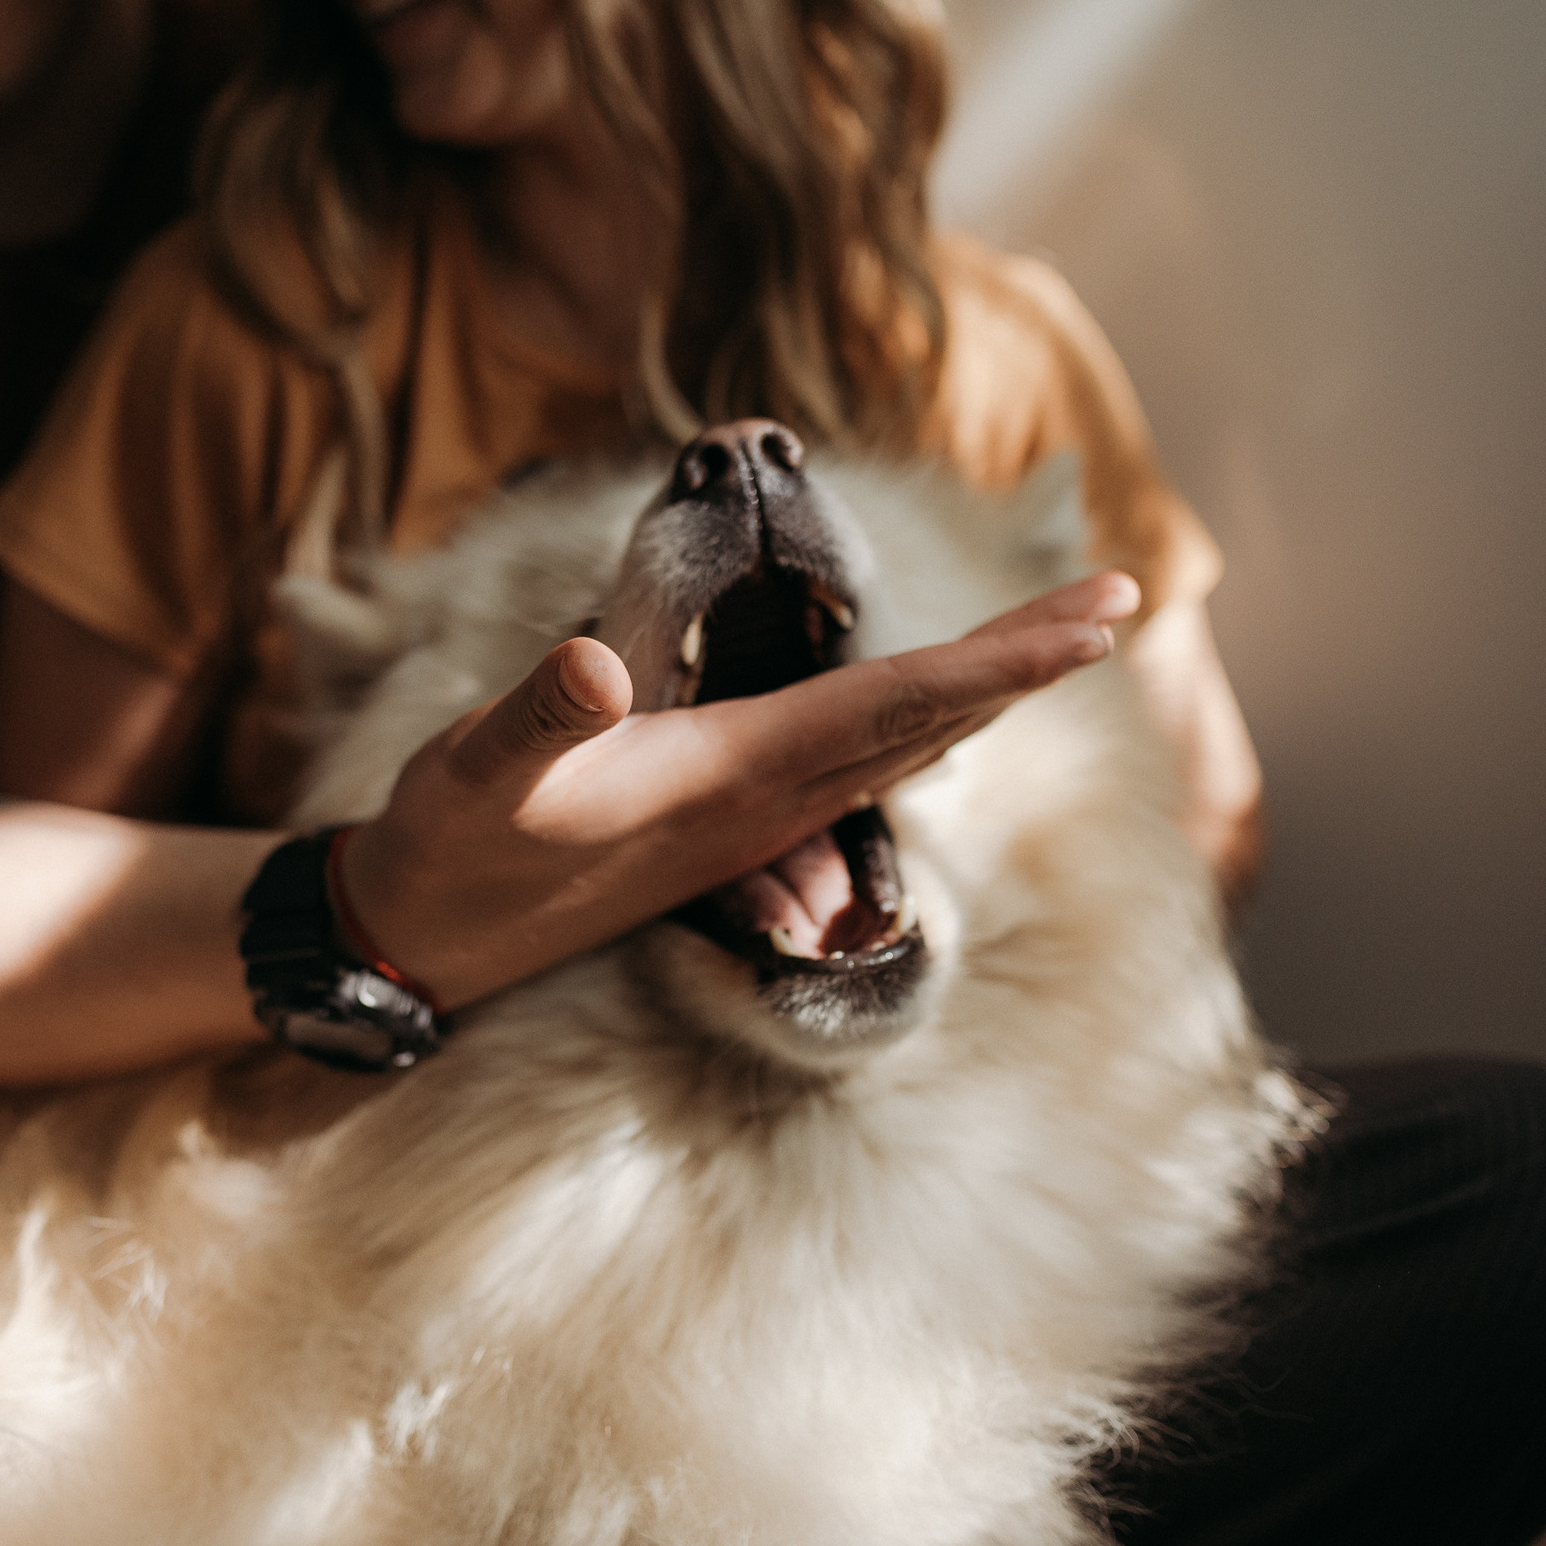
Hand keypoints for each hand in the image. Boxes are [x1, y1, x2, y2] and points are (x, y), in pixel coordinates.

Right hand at [338, 571, 1140, 1008]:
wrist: (425, 945)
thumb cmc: (452, 850)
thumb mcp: (476, 773)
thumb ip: (537, 719)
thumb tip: (592, 662)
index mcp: (734, 778)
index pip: (896, 704)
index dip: (999, 659)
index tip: (1096, 620)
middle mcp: (766, 803)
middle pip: (926, 721)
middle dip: (1025, 664)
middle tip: (1120, 599)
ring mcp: (751, 822)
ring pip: (898, 747)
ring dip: (982, 692)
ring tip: (1053, 644)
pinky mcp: (724, 828)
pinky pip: (853, 766)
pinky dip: (914, 723)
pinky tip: (930, 710)